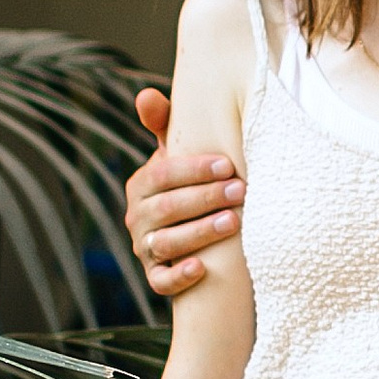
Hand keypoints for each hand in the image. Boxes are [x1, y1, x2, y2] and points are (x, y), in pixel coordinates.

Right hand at [124, 86, 244, 299]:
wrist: (195, 230)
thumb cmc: (191, 184)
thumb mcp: (179, 154)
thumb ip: (166, 125)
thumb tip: (146, 95)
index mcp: (142, 185)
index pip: (162, 175)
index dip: (193, 170)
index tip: (227, 165)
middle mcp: (138, 217)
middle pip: (167, 208)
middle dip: (205, 199)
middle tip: (241, 191)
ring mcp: (145, 248)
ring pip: (167, 243)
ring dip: (199, 233)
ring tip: (232, 223)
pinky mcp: (156, 277)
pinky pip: (161, 282)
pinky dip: (179, 277)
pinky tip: (202, 268)